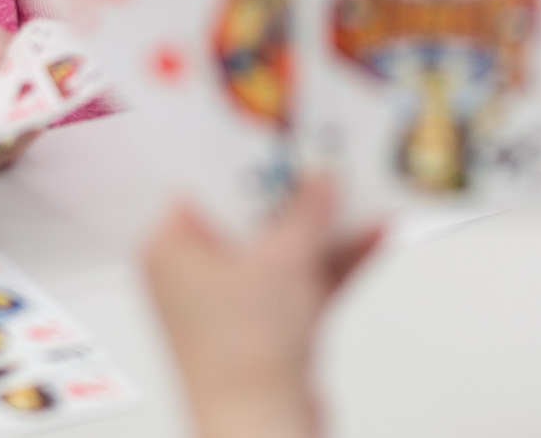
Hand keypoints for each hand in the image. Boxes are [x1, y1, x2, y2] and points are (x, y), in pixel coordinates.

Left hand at [142, 175, 382, 437]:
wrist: (263, 428)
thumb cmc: (241, 358)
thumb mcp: (283, 260)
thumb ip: (307, 210)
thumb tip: (320, 178)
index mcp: (168, 249)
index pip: (202, 182)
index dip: (242, 154)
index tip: (276, 132)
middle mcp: (193, 274)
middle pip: (251, 213)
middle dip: (297, 191)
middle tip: (326, 156)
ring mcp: (233, 302)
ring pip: (284, 247)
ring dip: (326, 225)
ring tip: (362, 189)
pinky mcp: (268, 326)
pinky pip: (303, 278)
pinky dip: (335, 260)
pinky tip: (372, 233)